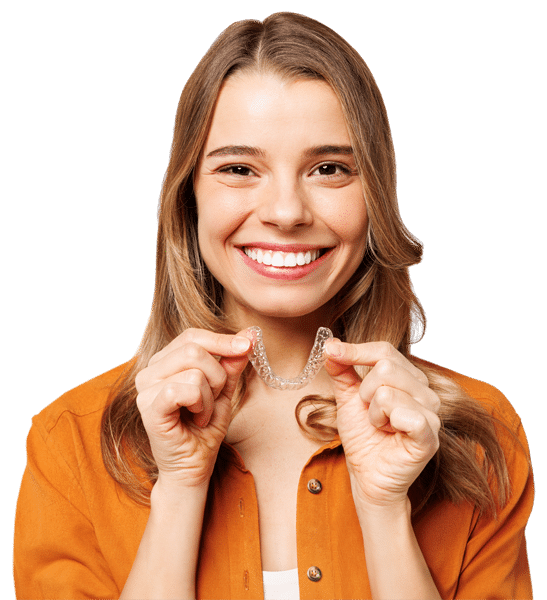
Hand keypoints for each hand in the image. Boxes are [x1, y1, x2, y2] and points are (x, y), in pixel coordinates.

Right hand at [135, 328, 251, 488]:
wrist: (194, 466)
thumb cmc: (204, 428)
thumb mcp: (224, 390)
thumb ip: (231, 363)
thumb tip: (248, 335)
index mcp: (164, 362)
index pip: (192, 336)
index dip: (222, 339)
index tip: (248, 344)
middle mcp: (150, 371)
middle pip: (194, 349)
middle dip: (218, 375)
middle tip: (215, 399)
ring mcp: (145, 388)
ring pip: (194, 370)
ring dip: (211, 396)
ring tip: (202, 413)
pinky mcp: (148, 407)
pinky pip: (186, 389)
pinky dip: (201, 405)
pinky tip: (196, 419)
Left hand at [325, 341, 440, 508]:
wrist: (366, 475)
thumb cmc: (363, 436)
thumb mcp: (347, 397)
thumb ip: (341, 369)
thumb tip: (331, 344)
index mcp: (408, 378)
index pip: (385, 351)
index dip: (356, 350)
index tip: (331, 352)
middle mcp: (425, 391)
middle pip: (385, 367)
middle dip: (365, 392)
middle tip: (370, 413)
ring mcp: (431, 412)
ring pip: (388, 392)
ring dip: (374, 413)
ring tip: (381, 426)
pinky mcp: (429, 435)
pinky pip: (403, 414)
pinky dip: (386, 424)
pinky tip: (391, 434)